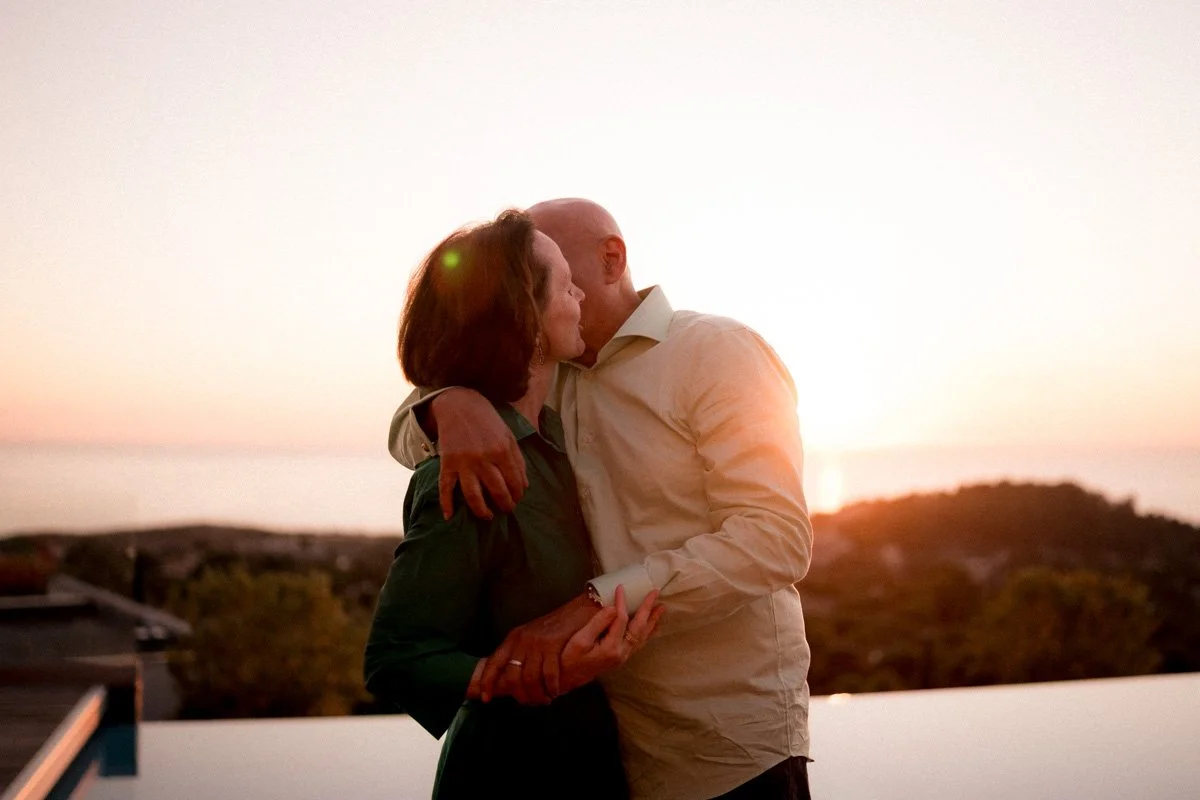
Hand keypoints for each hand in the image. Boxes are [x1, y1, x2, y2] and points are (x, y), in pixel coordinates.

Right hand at [430, 388, 527, 519]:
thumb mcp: (508, 436)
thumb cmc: (487, 421)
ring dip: (482, 510)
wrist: (459, 404)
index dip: (518, 494)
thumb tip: (524, 486)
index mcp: (502, 451)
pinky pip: (446, 487)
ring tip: (488, 516)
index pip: (514, 481)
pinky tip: (449, 516)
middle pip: (497, 491)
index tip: (517, 499)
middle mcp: (484, 458)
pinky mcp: (447, 463)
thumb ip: (518, 461)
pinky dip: (446, 504)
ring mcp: (464, 463)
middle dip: (505, 505)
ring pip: (473, 495)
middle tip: (506, 509)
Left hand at [478, 593, 601, 704]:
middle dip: (520, 695)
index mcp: (512, 639)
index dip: (487, 682)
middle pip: (512, 677)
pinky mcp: (553, 645)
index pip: (494, 663)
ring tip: (544, 700)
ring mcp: (537, 643)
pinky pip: (548, 674)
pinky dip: (551, 687)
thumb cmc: (555, 627)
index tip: (486, 698)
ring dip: (536, 695)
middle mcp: (521, 641)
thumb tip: (513, 680)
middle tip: (530, 703)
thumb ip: (521, 653)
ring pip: (530, 678)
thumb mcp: (531, 636)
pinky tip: (555, 691)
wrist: (578, 611)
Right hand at [559, 587, 664, 693]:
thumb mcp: (580, 640)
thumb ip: (598, 623)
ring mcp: (623, 656)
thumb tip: (613, 608)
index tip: (620, 587)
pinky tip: (653, 627)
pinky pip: (639, 643)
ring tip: (661, 608)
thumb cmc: (570, 658)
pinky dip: (648, 633)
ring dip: (652, 621)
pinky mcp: (621, 657)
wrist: (569, 678)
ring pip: (642, 636)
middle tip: (655, 593)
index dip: (621, 602)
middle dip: (647, 609)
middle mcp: (621, 652)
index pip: (621, 619)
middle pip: (638, 627)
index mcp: (611, 647)